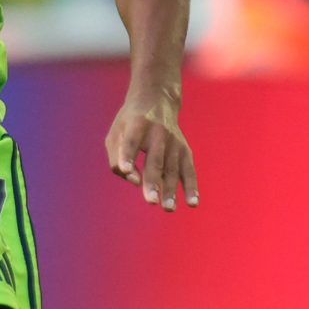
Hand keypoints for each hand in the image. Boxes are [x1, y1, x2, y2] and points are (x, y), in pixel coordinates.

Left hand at [105, 89, 197, 212]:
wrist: (157, 100)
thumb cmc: (129, 124)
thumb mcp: (115, 133)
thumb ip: (116, 159)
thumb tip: (134, 181)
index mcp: (136, 125)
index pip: (131, 142)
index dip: (128, 156)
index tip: (126, 169)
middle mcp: (157, 133)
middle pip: (155, 160)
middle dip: (153, 181)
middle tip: (150, 201)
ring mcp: (174, 141)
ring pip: (172, 168)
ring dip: (171, 189)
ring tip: (168, 208)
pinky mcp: (184, 149)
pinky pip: (189, 170)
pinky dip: (191, 186)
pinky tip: (192, 203)